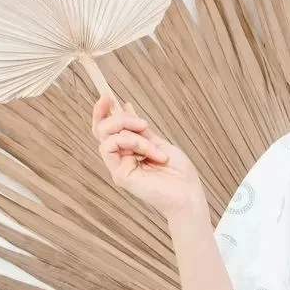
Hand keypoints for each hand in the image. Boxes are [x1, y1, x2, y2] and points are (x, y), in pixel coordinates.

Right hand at [91, 92, 206, 221]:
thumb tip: (125, 107)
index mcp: (129, 152)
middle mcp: (120, 159)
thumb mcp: (158, 142)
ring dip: (131, 133)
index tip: (108, 96)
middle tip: (142, 122)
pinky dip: (133, 142)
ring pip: (108, 136)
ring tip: (153, 144)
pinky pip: (112, 147)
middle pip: (102, 130)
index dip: (103, 112)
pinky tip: (150, 152)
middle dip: (118, 119)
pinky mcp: (119, 175)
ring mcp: (118, 168)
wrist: (187, 193)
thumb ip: (139, 129)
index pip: (107, 130)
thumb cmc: (178, 173)